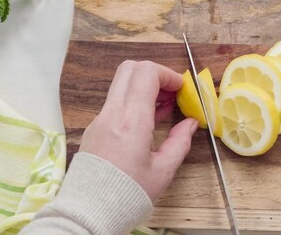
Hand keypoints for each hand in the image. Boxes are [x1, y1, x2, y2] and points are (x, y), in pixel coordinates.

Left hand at [79, 60, 198, 201]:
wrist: (90, 212)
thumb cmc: (127, 194)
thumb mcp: (163, 170)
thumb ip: (180, 142)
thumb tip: (190, 124)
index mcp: (131, 121)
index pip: (146, 73)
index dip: (168, 74)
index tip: (181, 88)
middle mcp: (112, 114)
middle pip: (130, 69)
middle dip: (155, 74)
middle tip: (171, 92)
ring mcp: (100, 119)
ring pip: (121, 84)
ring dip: (144, 87)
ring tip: (163, 107)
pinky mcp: (94, 128)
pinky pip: (115, 102)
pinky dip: (133, 100)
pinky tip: (148, 120)